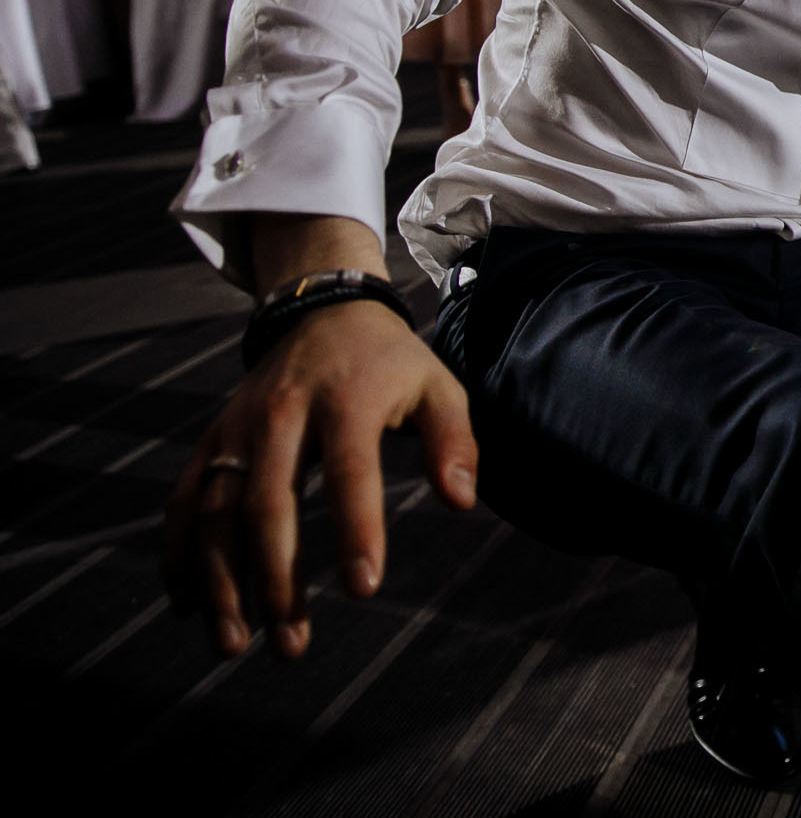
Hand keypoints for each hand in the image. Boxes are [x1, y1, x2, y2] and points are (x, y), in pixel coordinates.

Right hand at [162, 300, 478, 659]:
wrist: (322, 314)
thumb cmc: (391, 366)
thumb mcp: (438, 387)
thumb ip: (455, 441)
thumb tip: (464, 500)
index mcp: (346, 401)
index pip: (351, 470)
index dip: (356, 529)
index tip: (364, 589)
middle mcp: (281, 416)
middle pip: (268, 503)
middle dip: (275, 580)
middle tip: (291, 644)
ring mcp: (237, 430)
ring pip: (215, 512)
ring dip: (219, 582)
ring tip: (234, 643)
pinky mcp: (211, 442)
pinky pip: (184, 503)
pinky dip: (178, 556)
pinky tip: (188, 606)